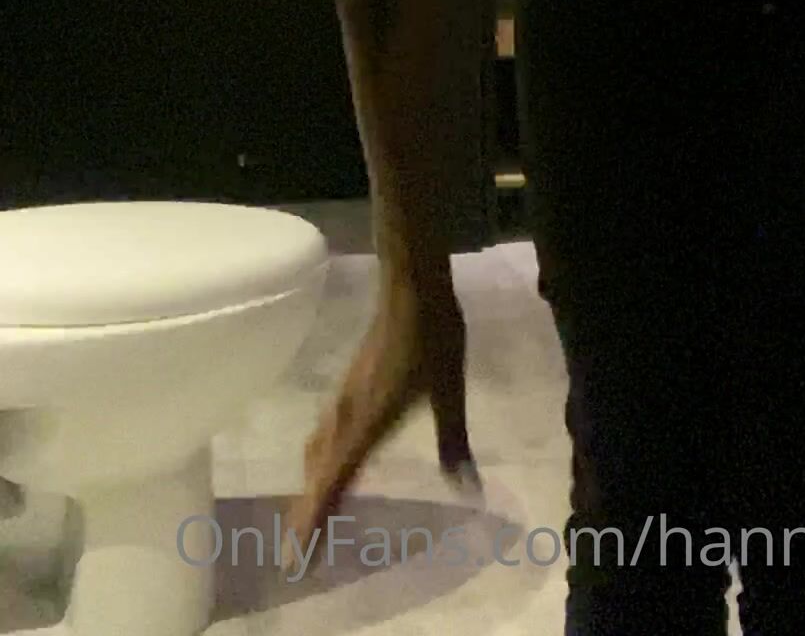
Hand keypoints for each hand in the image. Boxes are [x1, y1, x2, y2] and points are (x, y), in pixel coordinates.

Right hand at [283, 269, 479, 568]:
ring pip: (317, 454)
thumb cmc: (432, 340)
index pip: (333, 481)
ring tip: (309, 517)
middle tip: (294, 554)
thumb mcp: (449, 393)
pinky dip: (321, 463)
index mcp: (366, 423)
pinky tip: (334, 466)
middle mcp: (346, 416)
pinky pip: (325, 436)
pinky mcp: (348, 387)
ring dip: (311, 487)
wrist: (411, 288)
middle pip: (316, 474)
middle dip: (304, 514)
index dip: (312, 521)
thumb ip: (454, 441)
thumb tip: (468, 489)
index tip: (294, 558)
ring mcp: (343, 399)